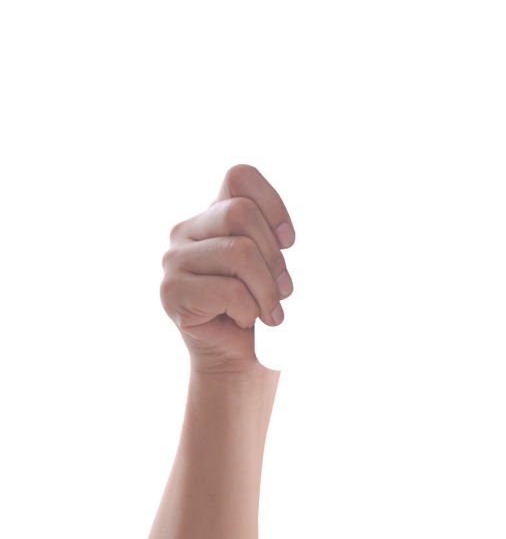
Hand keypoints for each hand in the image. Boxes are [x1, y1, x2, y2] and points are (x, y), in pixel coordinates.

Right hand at [160, 164, 295, 373]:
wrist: (242, 361)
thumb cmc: (265, 310)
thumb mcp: (277, 266)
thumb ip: (278, 238)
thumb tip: (301, 228)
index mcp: (214, 214)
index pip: (239, 176)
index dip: (273, 203)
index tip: (290, 242)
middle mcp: (187, 230)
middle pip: (240, 213)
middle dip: (275, 256)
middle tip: (285, 290)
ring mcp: (174, 260)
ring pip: (238, 252)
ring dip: (266, 289)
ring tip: (271, 312)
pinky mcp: (171, 291)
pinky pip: (227, 289)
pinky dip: (249, 310)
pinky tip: (245, 322)